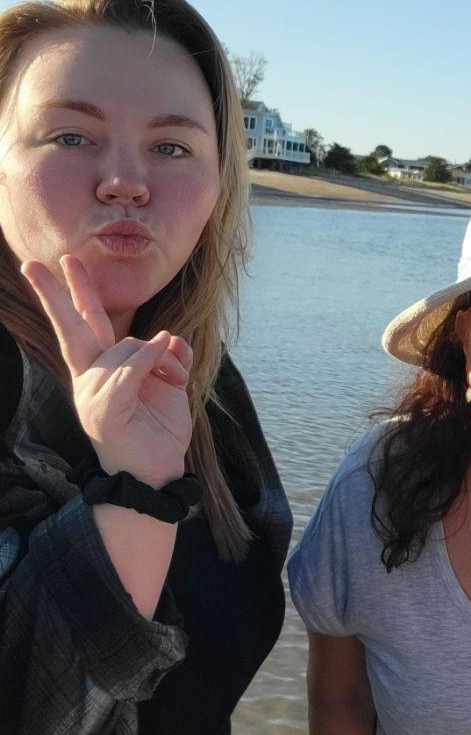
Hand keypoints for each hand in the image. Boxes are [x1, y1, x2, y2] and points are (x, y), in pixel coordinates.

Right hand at [22, 255, 193, 487]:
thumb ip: (165, 355)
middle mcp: (91, 377)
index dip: (73, 293)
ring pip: (133, 347)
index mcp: (102, 368)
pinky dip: (154, 364)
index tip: (59, 262)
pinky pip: (132, 370)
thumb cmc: (158, 428)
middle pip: (74, 327)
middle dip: (55, 293)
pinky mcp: (105, 409)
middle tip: (34, 263)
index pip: (85, 323)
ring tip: (172, 385)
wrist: (155, 472)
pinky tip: (167, 376)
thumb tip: (167, 336)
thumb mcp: (170, 382)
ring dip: (165, 361)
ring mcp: (93, 394)